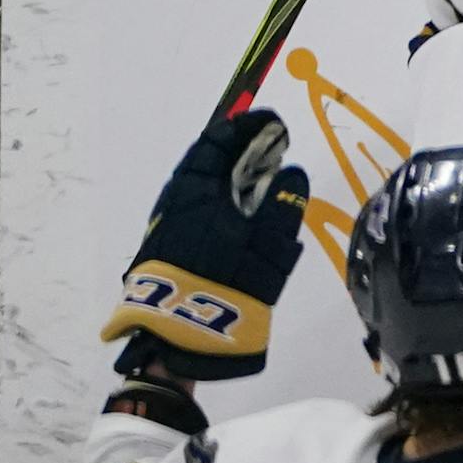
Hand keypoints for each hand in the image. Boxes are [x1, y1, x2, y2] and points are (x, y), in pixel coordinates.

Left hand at [99, 111, 308, 379]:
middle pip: (208, 162)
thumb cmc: (225, 281)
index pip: (217, 140)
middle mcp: (177, 201)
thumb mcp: (267, 243)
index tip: (275, 124)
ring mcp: (170, 227)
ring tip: (264, 179)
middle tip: (275, 148)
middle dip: (242, 150)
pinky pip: (200, 211)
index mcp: (195, 189)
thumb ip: (283, 205)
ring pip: (203, 188)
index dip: (247, 127)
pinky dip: (224, 201)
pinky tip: (243, 214)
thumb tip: (293, 174)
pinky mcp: (170, 252)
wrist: (180, 337)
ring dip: (233, 177)